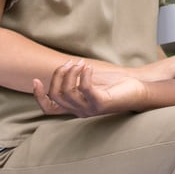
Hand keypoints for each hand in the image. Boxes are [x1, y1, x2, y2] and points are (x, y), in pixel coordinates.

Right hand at [33, 60, 147, 116]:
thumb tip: (63, 68)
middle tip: (70, 62)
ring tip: (82, 63)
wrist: (138, 92)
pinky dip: (84, 75)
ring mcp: (89, 108)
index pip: (48, 109)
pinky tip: (89, 68)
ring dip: (71, 73)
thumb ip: (76, 80)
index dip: (38, 96)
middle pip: (55, 95)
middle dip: (58, 75)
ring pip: (67, 92)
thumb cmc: (115, 86)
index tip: (36, 79)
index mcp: (74, 107)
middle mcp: (79, 111)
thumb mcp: (91, 83)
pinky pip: (84, 88)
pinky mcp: (101, 103)